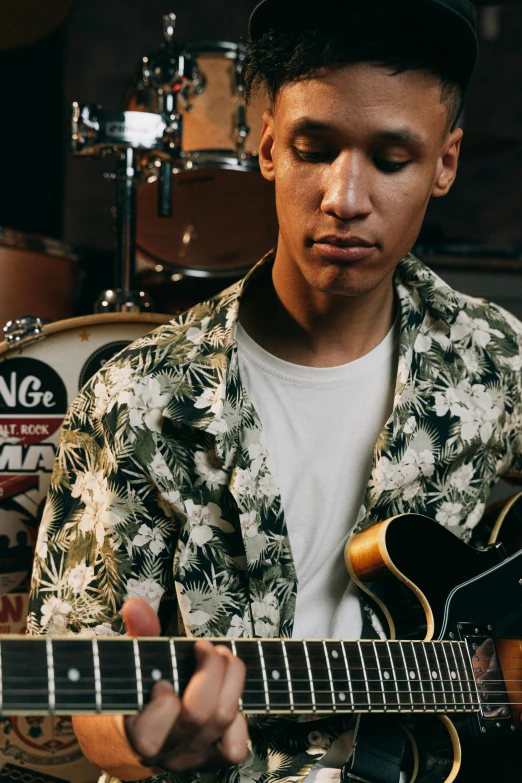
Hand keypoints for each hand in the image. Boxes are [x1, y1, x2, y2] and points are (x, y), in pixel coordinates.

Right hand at [121, 598, 247, 771]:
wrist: (135, 737)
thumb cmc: (138, 690)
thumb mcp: (135, 661)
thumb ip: (138, 634)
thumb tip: (136, 606)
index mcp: (139, 732)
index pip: (156, 724)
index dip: (164, 697)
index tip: (163, 678)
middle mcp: (167, 751)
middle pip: (199, 714)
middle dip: (211, 670)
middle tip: (206, 648)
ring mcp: (192, 757)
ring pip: (223, 720)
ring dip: (231, 680)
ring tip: (223, 657)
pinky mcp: (212, 759)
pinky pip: (235, 745)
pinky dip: (240, 718)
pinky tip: (228, 695)